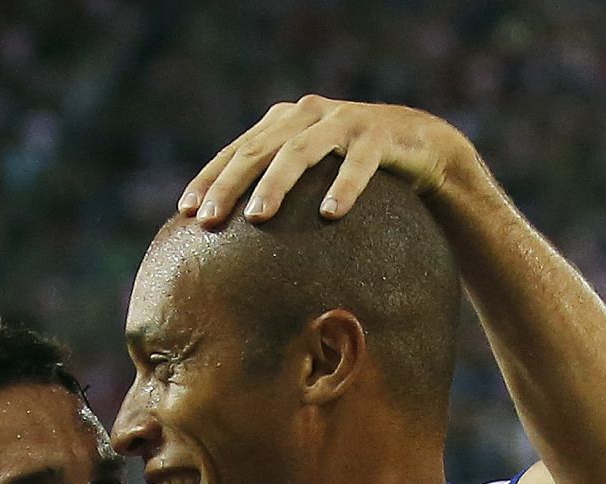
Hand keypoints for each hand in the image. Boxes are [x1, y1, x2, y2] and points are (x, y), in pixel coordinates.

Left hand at [178, 94, 477, 226]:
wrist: (419, 146)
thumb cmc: (353, 171)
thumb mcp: (311, 176)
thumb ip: (277, 191)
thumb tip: (233, 246)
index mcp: (282, 123)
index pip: (236, 151)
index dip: (209, 179)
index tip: (186, 213)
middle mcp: (307, 115)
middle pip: (258, 151)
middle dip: (229, 186)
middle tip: (209, 220)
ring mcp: (343, 121)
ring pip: (300, 152)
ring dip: (276, 184)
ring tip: (258, 217)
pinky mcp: (379, 134)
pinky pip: (359, 163)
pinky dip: (344, 186)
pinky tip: (329, 214)